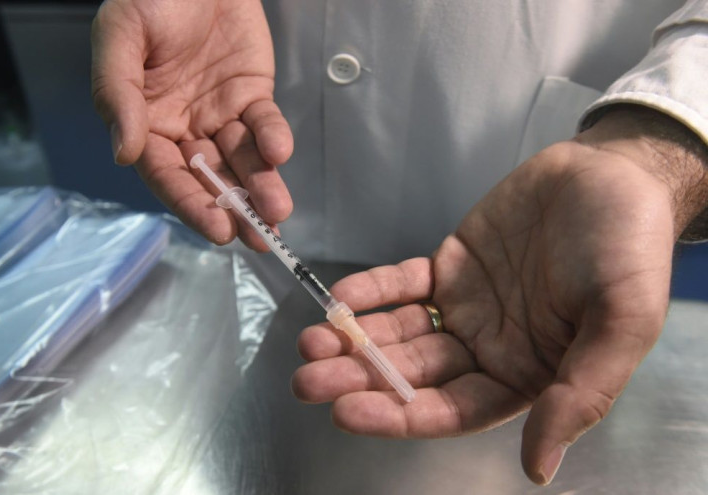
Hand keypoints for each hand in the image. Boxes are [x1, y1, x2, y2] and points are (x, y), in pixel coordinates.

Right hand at [91, 0, 292, 249]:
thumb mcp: (120, 38)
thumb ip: (118, 94)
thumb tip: (123, 154)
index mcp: (148, 124)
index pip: (169, 176)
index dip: (192, 204)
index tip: (217, 229)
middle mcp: (186, 129)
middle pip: (211, 178)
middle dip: (234, 208)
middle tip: (257, 237)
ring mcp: (221, 115)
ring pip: (244, 160)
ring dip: (262, 186)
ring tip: (277, 212)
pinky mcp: (252, 97)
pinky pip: (265, 123)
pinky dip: (274, 138)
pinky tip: (279, 152)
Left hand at [291, 108, 707, 484]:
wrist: (612, 175)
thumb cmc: (628, 249)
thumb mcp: (622, 323)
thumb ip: (581, 394)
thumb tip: (539, 470)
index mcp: (525, 376)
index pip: (452, 409)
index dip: (399, 415)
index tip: (347, 412)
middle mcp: (487, 349)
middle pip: (413, 374)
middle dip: (360, 378)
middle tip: (306, 380)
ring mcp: (464, 308)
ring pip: (400, 332)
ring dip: (355, 338)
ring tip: (308, 342)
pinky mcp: (449, 267)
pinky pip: (403, 283)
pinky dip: (372, 291)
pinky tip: (340, 299)